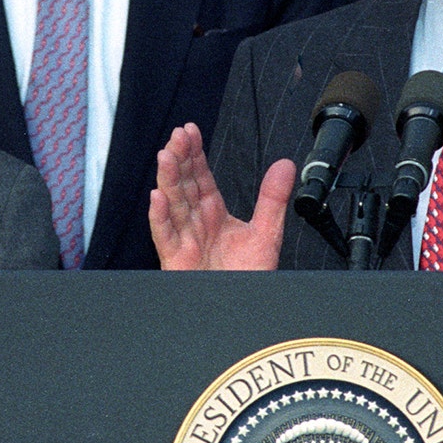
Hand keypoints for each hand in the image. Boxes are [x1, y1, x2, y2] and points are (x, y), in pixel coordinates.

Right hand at [149, 123, 291, 269]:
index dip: (194, 154)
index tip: (190, 131)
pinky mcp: (177, 260)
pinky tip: (158, 198)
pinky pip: (165, 236)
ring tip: (167, 156)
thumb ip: (273, 199)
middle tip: (178, 135)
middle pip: (184, 186)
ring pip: (173, 205)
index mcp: (214, 215)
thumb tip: (285, 166)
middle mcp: (197, 224)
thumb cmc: (248, 278)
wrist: (243, 311)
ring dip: (168, 180)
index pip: (201, 178)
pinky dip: (160, 217)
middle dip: (179, 159)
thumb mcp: (267, 234)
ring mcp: (185, 241)